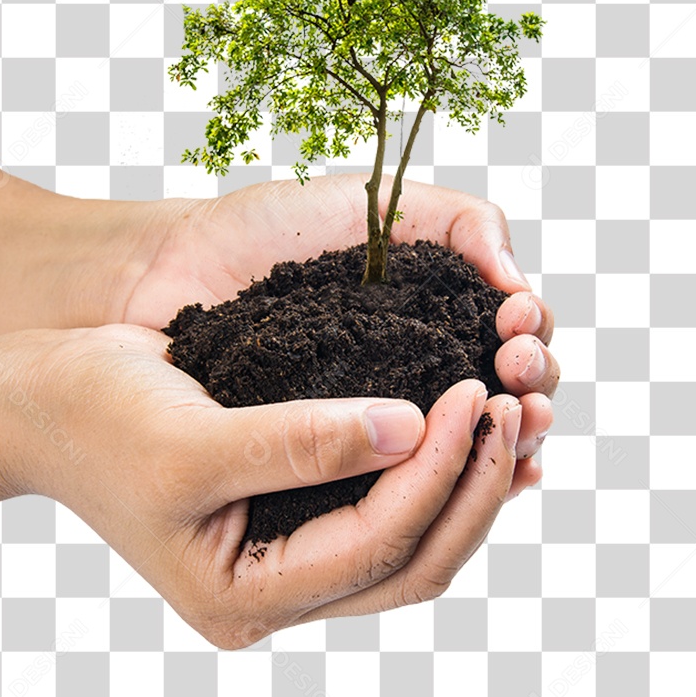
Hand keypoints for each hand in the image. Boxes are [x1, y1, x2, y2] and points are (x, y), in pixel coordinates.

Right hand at [0, 325, 527, 647]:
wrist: (44, 401)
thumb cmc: (97, 421)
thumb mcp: (192, 441)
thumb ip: (300, 441)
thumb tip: (413, 426)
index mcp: (245, 598)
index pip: (376, 546)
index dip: (436, 474)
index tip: (474, 395)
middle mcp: (279, 593)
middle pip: (414, 563)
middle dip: (472, 487)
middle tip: (511, 406)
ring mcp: (293, 557)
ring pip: (414, 543)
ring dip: (466, 481)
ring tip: (505, 408)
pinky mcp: (300, 512)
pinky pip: (391, 507)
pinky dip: (437, 471)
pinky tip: (469, 425)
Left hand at [117, 174, 557, 478]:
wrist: (164, 272)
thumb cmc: (264, 230)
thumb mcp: (378, 207)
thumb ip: (461, 223)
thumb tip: (518, 285)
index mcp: (436, 311)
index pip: (514, 336)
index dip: (531, 338)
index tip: (516, 328)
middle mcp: (419, 368)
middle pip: (505, 397)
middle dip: (528, 390)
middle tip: (518, 379)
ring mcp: (381, 420)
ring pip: (468, 449)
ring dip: (506, 445)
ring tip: (516, 427)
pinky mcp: (339, 467)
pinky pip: (408, 488)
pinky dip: (455, 488)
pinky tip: (487, 484)